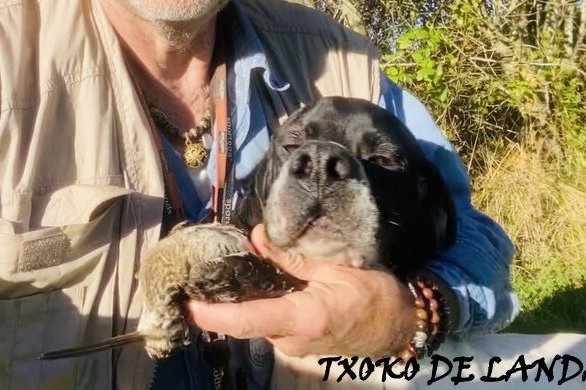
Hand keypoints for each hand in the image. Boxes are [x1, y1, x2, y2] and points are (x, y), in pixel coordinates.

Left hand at [186, 225, 416, 357]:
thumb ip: (291, 258)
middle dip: (219, 303)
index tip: (186, 304)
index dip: (212, 316)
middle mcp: (292, 340)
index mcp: (304, 318)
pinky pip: (268, 323)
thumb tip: (257, 238)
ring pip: (256, 322)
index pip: (247, 320)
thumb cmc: (374, 294)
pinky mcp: (296, 344)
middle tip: (198, 275)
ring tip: (222, 273)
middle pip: (244, 322)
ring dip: (238, 302)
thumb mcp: (335, 267)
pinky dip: (256, 305)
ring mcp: (294, 347)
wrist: (399, 326)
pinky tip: (252, 284)